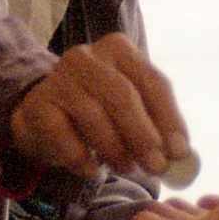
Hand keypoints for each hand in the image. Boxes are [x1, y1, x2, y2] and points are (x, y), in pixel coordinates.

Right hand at [9, 33, 188, 177]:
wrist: (44, 116)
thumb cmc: (98, 113)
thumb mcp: (131, 111)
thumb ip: (156, 126)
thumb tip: (181, 156)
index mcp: (119, 50)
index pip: (152, 81)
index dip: (169, 118)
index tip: (180, 152)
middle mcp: (87, 56)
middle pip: (122, 95)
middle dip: (143, 136)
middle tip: (156, 168)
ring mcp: (58, 77)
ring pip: (93, 115)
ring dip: (114, 150)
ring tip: (125, 169)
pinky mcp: (38, 104)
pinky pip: (62, 134)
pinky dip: (80, 158)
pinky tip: (90, 169)